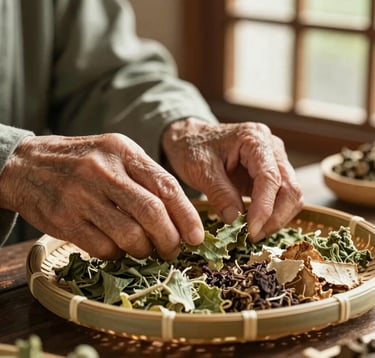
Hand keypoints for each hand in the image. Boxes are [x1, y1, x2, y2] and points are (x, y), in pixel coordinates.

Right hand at [0, 134, 203, 259]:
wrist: (28, 165)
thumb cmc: (83, 161)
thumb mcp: (115, 153)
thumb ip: (146, 177)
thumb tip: (181, 213)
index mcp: (123, 151)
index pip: (166, 186)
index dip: (187, 215)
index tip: (197, 236)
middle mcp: (104, 172)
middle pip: (152, 213)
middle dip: (170, 238)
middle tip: (174, 249)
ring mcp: (82, 197)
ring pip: (130, 236)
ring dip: (145, 250)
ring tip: (146, 249)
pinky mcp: (66, 221)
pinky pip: (105, 248)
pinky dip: (119, 254)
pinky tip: (119, 247)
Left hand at [162, 118, 303, 241]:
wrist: (191, 140)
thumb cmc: (193, 149)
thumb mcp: (200, 169)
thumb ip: (219, 193)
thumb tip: (235, 220)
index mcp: (255, 139)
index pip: (270, 177)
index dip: (264, 208)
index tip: (251, 231)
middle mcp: (272, 147)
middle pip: (290, 188)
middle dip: (275, 217)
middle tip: (253, 236)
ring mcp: (274, 160)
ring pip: (291, 195)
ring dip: (277, 218)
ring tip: (253, 233)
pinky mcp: (271, 174)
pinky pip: (282, 197)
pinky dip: (272, 214)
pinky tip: (254, 224)